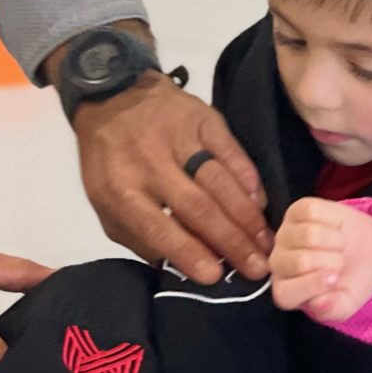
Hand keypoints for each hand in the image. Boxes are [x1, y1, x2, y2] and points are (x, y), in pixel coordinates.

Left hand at [73, 74, 270, 285]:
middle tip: (257, 268)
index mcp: (119, 189)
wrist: (111, 95)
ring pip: (218, 181)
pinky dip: (248, 178)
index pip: (157, 227)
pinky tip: (260, 202)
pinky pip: (230, 151)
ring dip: (246, 216)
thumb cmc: (110, 160)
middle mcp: (148, 163)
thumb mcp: (105, 203)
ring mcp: (176, 138)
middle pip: (197, 207)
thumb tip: (177, 271)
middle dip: (230, 242)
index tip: (215, 277)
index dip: (188, 253)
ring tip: (266, 242)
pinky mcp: (201, 118)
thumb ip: (138, 237)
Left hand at [270, 197, 371, 320]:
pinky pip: (313, 211)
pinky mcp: (296, 211)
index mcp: (285, 292)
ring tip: (339, 246)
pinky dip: (334, 220)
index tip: (335, 279)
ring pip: (309, 235)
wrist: (365, 252)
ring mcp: (285, 234)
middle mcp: (278, 264)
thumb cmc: (349, 282)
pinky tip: (336, 228)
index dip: (315, 285)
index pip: (287, 293)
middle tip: (340, 263)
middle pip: (301, 261)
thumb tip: (319, 303)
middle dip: (332, 262)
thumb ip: (333, 310)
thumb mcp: (347, 304)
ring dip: (335, 241)